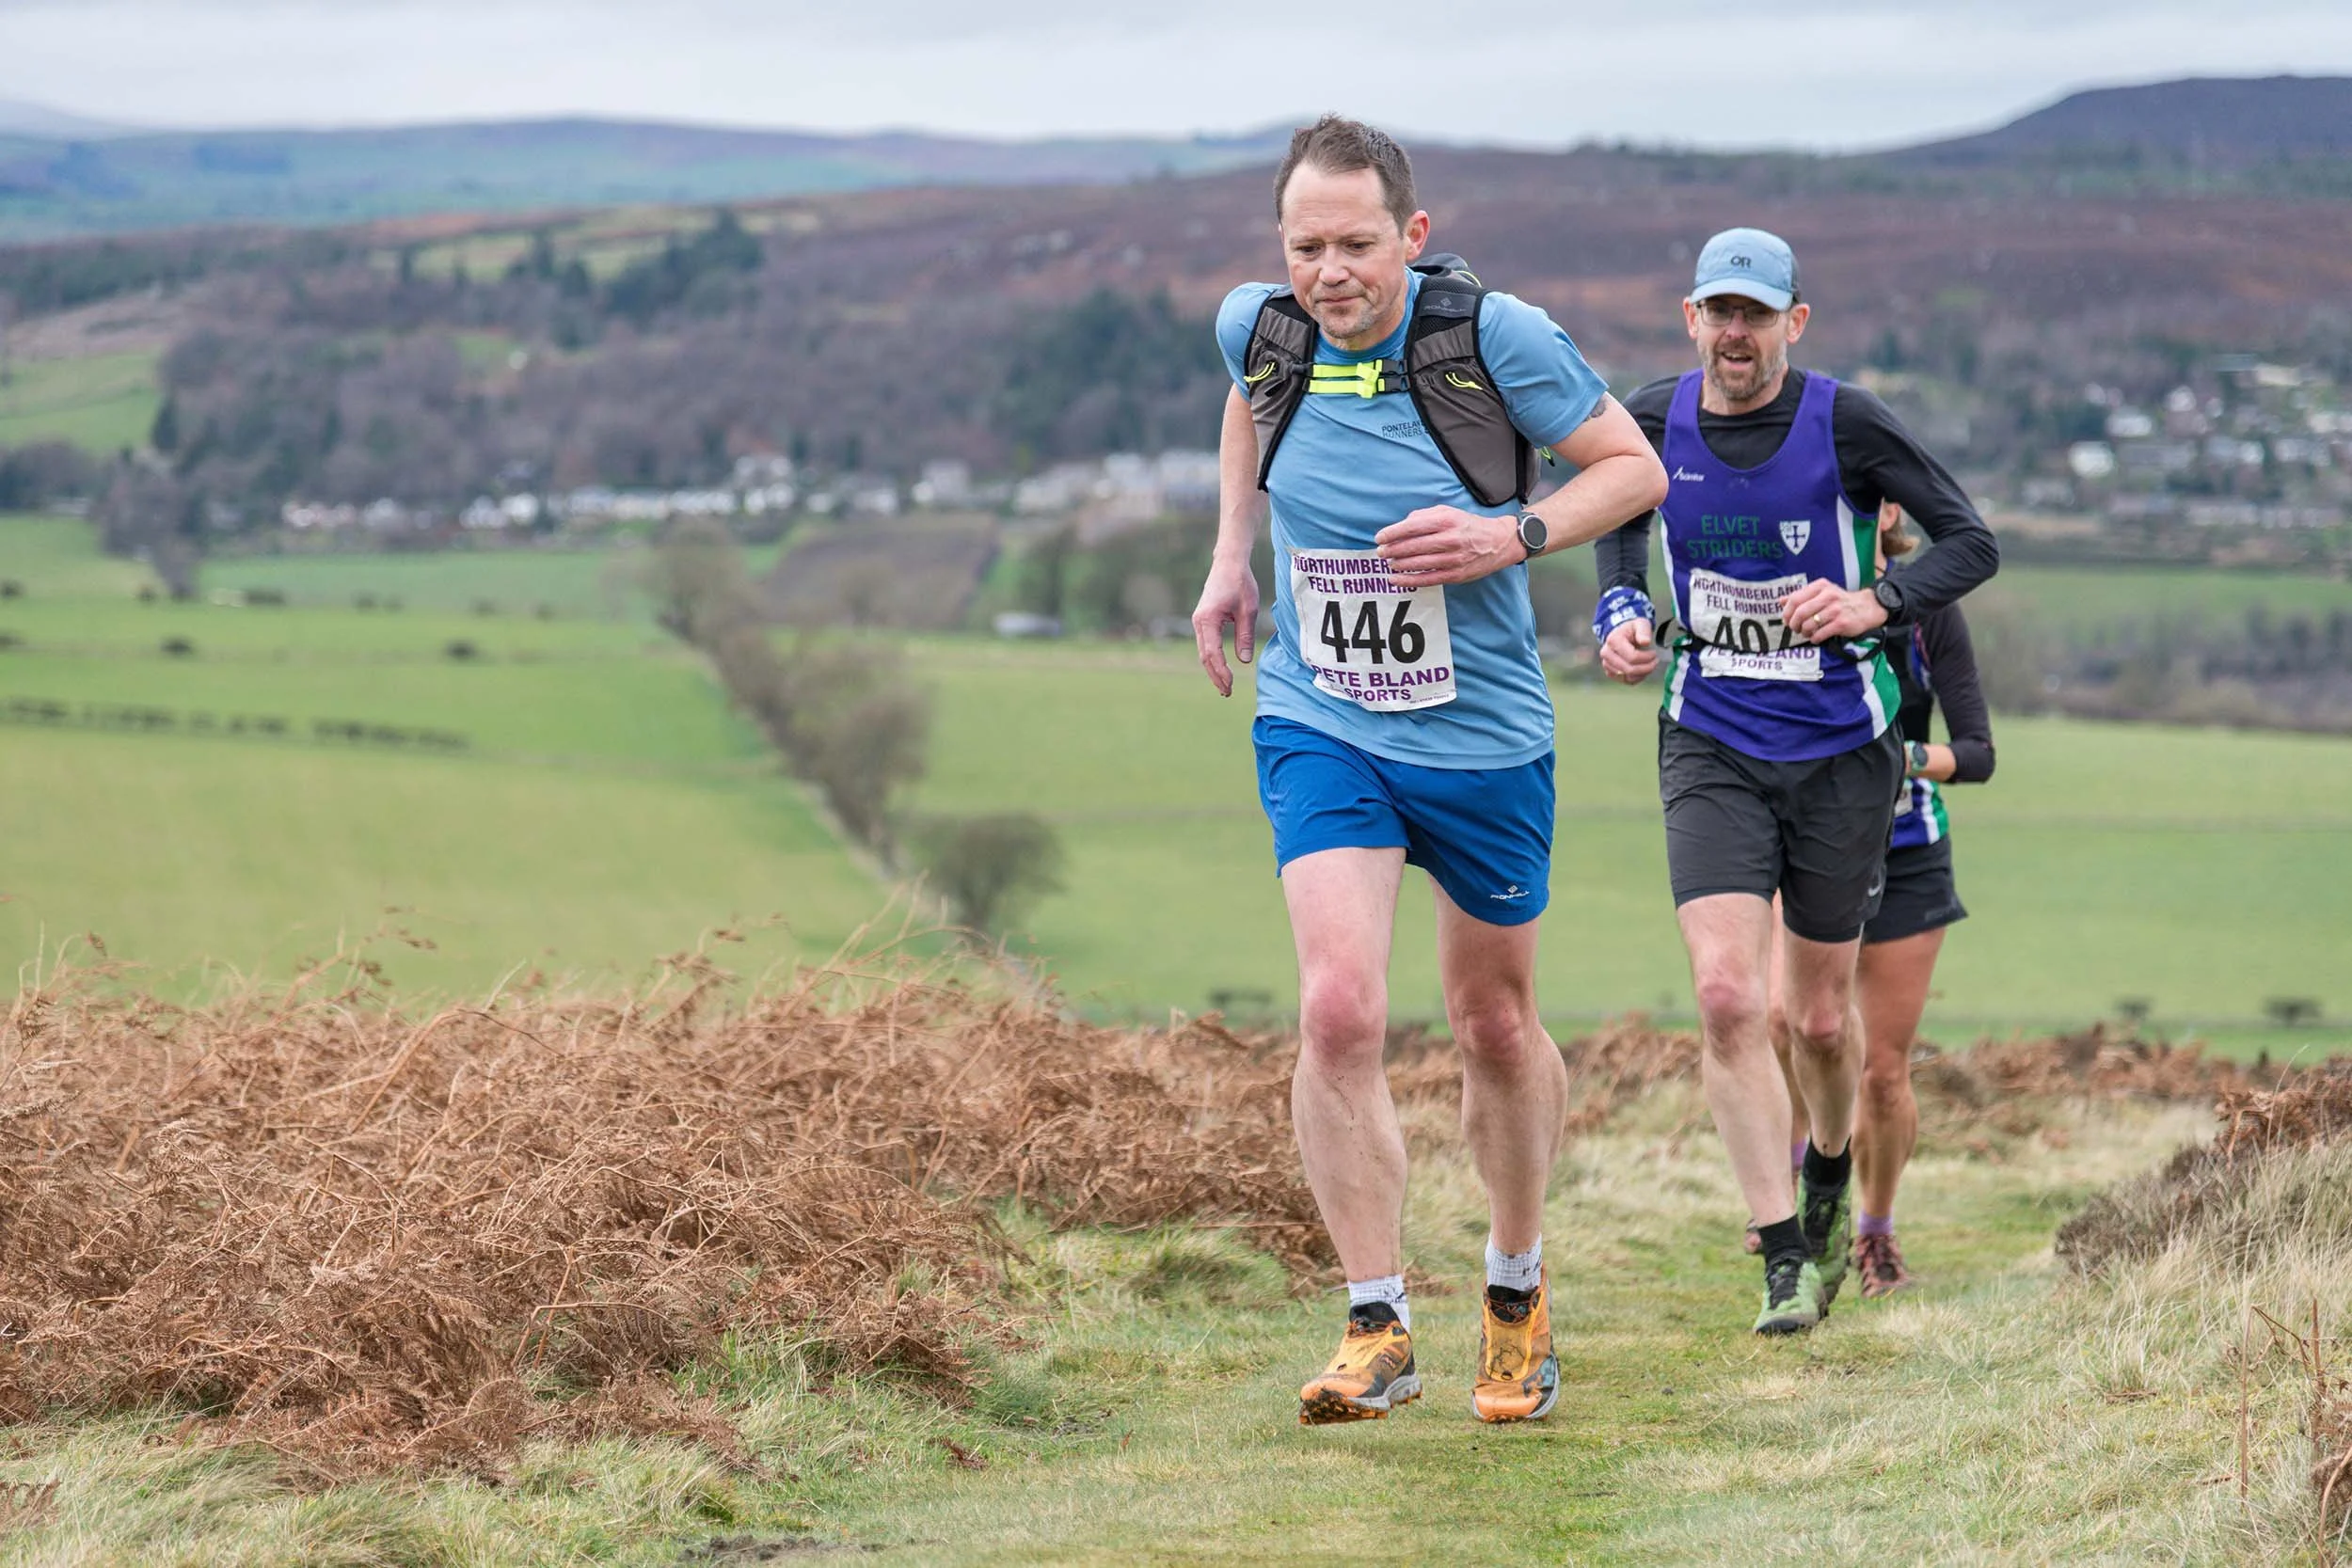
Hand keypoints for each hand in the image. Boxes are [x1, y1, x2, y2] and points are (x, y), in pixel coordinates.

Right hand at [1190, 557, 1259, 697]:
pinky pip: (1205, 645)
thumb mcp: (1248, 610)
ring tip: (1224, 686)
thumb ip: (1245, 635)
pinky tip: (1221, 669)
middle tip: (1227, 692)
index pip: (1212, 652)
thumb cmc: (1240, 583)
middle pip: (1204, 656)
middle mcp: (1199, 622)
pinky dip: (1212, 659)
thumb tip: (1244, 660)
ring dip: (1213, 670)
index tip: (1231, 684)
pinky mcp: (1203, 621)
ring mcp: (1199, 622)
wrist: (1228, 563)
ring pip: (1203, 652)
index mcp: (1208, 619)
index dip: (1221, 671)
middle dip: (1215, 676)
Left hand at [1373, 506, 1521, 586]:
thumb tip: (1403, 524)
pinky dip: (1409, 580)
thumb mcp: (1449, 512)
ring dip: (1399, 564)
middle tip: (1381, 552)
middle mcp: (1450, 539)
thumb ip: (1425, 515)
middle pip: (1414, 546)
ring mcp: (1454, 559)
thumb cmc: (1469, 526)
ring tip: (1388, 563)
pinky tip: (1395, 579)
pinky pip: (1428, 579)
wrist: (1500, 542)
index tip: (1380, 537)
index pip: (1413, 526)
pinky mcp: (1456, 575)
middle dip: (1393, 550)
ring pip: (1419, 563)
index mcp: (1447, 520)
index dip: (1393, 533)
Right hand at [1600, 619, 1656, 684]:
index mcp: (1613, 640)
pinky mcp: (1610, 673)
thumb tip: (1645, 642)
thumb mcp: (1640, 624)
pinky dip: (1638, 677)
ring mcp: (1607, 665)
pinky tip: (1643, 669)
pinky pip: (1627, 681)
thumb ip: (1643, 631)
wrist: (1622, 634)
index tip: (1654, 653)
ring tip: (1650, 664)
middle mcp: (1606, 654)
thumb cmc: (1632, 629)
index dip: (1647, 658)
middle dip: (1647, 667)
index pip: (1632, 657)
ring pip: (1629, 677)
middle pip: (1629, 669)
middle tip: (1655, 661)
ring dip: (1643, 673)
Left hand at [1779, 580, 1887, 643]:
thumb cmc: (1840, 601)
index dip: (1787, 612)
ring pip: (1809, 624)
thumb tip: (1781, 600)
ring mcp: (1836, 610)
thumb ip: (1802, 596)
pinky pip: (1820, 633)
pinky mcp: (1842, 623)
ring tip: (1806, 633)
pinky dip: (1814, 638)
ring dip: (1804, 632)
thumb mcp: (1822, 593)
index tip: (1786, 620)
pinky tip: (1816, 637)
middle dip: (1793, 624)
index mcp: (1821, 586)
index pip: (1795, 599)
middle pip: (1800, 612)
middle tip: (1795, 629)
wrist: (1867, 607)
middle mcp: (1828, 596)